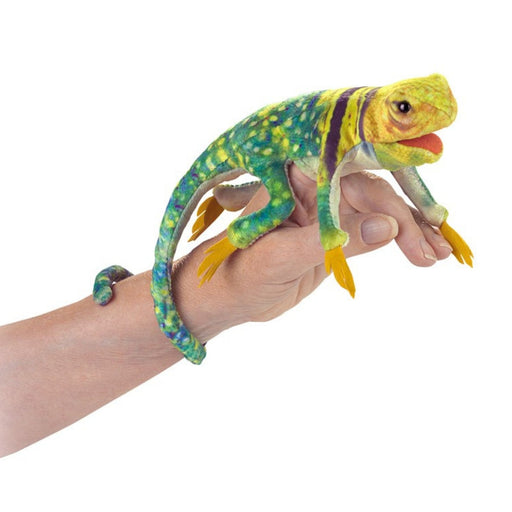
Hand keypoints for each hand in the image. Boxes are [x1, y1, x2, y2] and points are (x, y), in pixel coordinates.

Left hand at [172, 164, 452, 340]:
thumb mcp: (282, 256)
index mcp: (296, 177)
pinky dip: (398, 242)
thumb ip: (333, 240)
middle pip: (372, 193)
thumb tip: (387, 227)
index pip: (349, 175)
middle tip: (430, 250)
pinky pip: (374, 233)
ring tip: (435, 255)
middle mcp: (315, 186)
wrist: (229, 298)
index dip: (387, 194)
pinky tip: (421, 253)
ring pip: (378, 213)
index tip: (417, 219)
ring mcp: (328, 210)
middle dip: (404, 220)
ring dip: (409, 232)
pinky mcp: (336, 235)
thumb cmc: (241, 272)